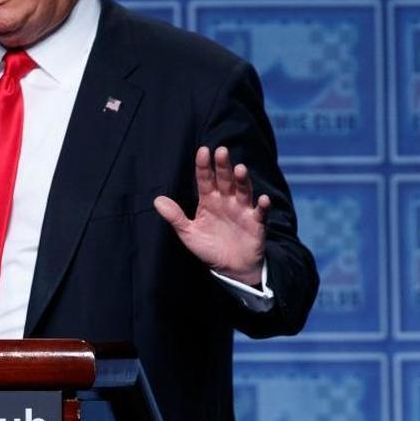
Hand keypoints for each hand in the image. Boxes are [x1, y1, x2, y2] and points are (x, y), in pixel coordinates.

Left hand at [153, 146, 268, 284]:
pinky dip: (262, 206)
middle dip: (224, 166)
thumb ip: (175, 217)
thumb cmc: (209, 248)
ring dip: (243, 180)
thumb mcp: (189, 233)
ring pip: (243, 191)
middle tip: (222, 151)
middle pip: (225, 180)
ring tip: (240, 169)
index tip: (202, 151)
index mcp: (209, 200)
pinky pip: (260, 213)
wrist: (231, 269)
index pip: (205, 179)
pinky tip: (262, 199)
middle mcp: (227, 201)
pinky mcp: (256, 223)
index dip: (204, 166)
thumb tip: (157, 200)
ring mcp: (242, 210)